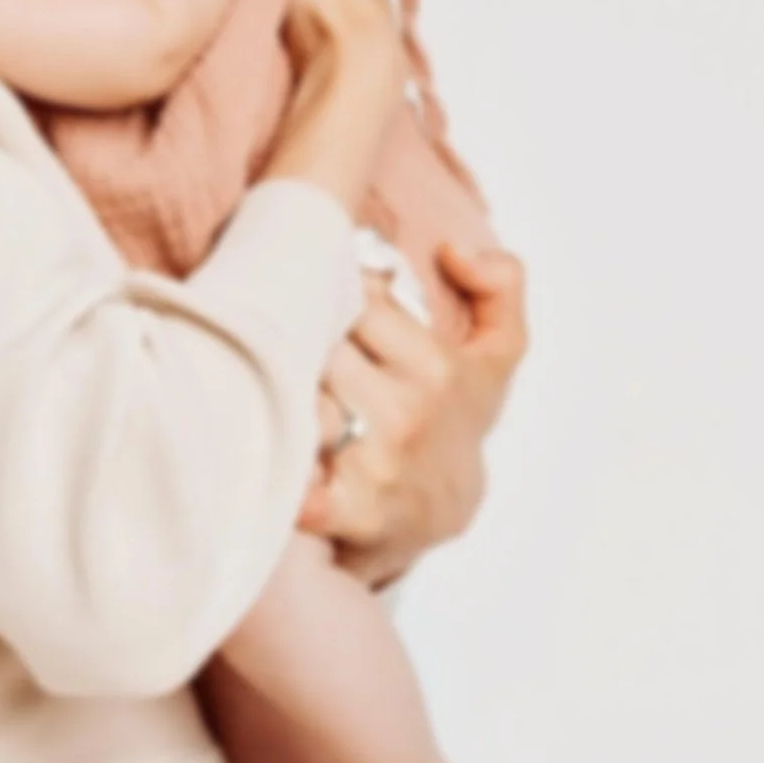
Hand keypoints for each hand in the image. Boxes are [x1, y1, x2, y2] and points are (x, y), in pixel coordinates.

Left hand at [300, 240, 528, 576]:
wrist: (442, 513)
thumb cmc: (455, 418)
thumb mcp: (497, 352)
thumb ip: (500, 286)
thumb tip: (452, 249)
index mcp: (436, 365)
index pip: (355, 300)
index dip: (328, 291)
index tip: (318, 300)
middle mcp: (406, 411)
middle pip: (317, 344)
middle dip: (293, 335)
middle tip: (277, 335)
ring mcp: (375, 463)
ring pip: (296, 396)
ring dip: (273, 385)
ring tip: (263, 380)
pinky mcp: (344, 511)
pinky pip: (298, 481)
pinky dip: (283, 467)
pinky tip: (268, 447)